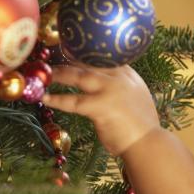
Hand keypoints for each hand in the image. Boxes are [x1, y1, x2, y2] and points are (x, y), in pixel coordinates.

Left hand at [43, 64, 160, 155]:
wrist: (148, 142)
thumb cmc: (142, 125)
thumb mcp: (137, 97)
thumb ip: (122, 87)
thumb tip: (104, 84)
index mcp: (128, 74)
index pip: (104, 57)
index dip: (86, 53)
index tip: (72, 50)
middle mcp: (119, 78)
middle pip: (88, 62)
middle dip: (69, 58)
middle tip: (54, 58)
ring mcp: (109, 90)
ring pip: (78, 76)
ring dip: (60, 74)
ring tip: (45, 74)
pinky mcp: (99, 106)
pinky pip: (72, 101)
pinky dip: (57, 99)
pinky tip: (45, 98)